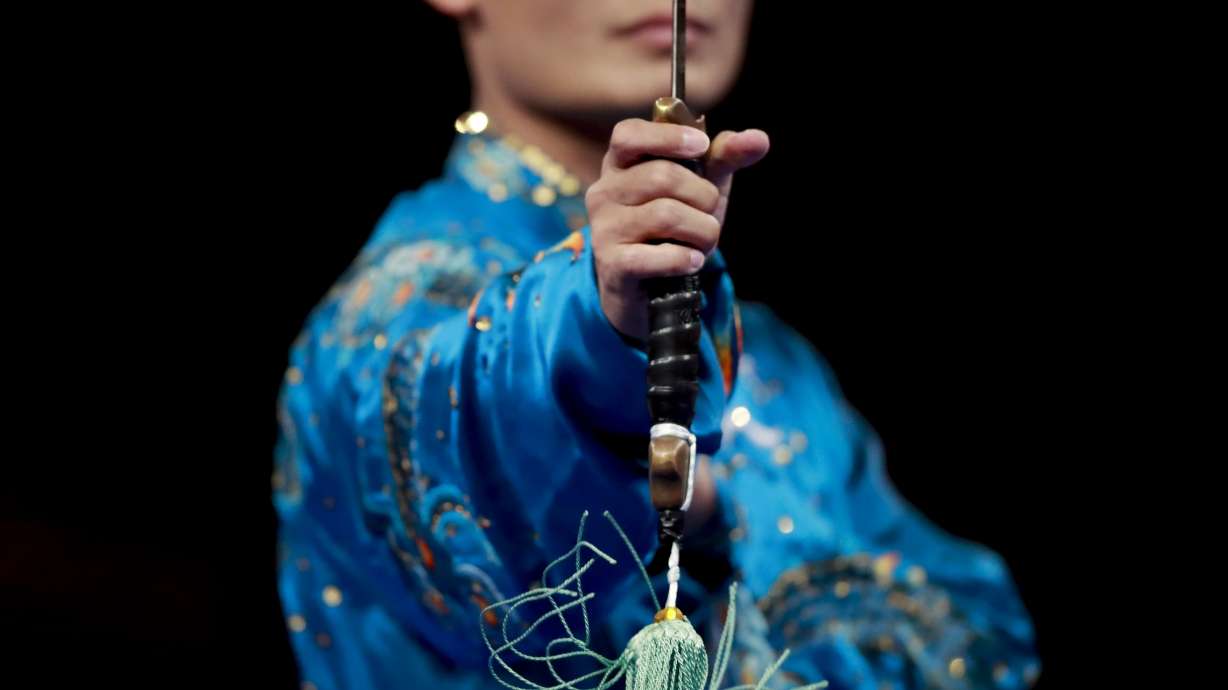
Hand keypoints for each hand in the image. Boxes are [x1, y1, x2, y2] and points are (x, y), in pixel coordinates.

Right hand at [586, 119, 769, 340]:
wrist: (648, 289)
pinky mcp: (612, 264)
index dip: (667, 137)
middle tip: (710, 213)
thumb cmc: (672, 228)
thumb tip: (759, 138)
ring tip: (704, 242)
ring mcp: (604, 228)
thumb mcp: (698, 187)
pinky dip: (685, 259)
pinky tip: (692, 261)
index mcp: (620, 164)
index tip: (701, 146)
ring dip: (702, 231)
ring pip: (665, 215)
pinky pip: (657, 256)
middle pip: (661, 176)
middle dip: (703, 196)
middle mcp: (604, 192)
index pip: (628, 134)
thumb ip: (724, 158)